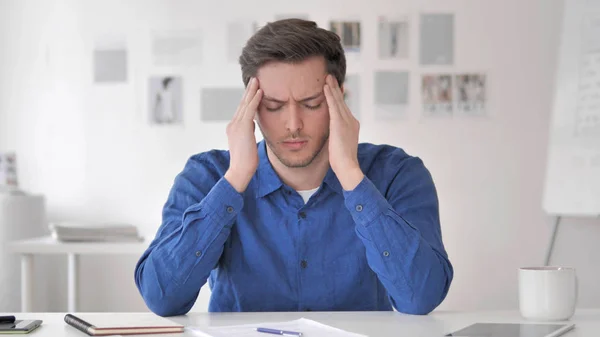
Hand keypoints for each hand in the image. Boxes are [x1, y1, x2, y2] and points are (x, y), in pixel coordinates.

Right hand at [224, 77, 262, 192]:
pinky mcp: (242, 128)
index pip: (242, 110)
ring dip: (252, 91)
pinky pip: (249, 110)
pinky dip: (255, 100)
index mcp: (234, 128)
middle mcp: (233, 124)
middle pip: (242, 104)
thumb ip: (249, 132)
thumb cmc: (246, 162)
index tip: (253, 89)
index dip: (248, 99)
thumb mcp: (248, 143)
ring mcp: (236, 125)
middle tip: (254, 79)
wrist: (240, 170)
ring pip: (245, 104)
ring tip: (257, 80)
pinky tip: (260, 92)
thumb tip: (253, 124)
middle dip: (248, 91)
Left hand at [324, 74, 363, 190]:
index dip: (339, 97)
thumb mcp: (338, 145)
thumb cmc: (341, 161)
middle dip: (336, 89)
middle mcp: (351, 121)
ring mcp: (347, 121)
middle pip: (342, 101)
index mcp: (352, 126)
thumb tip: (330, 134)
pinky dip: (329, 95)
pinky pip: (333, 105)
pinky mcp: (340, 123)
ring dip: (332, 88)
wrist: (347, 167)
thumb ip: (335, 136)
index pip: (344, 108)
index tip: (335, 88)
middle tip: (331, 77)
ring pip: (338, 100)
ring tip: (327, 77)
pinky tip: (325, 87)